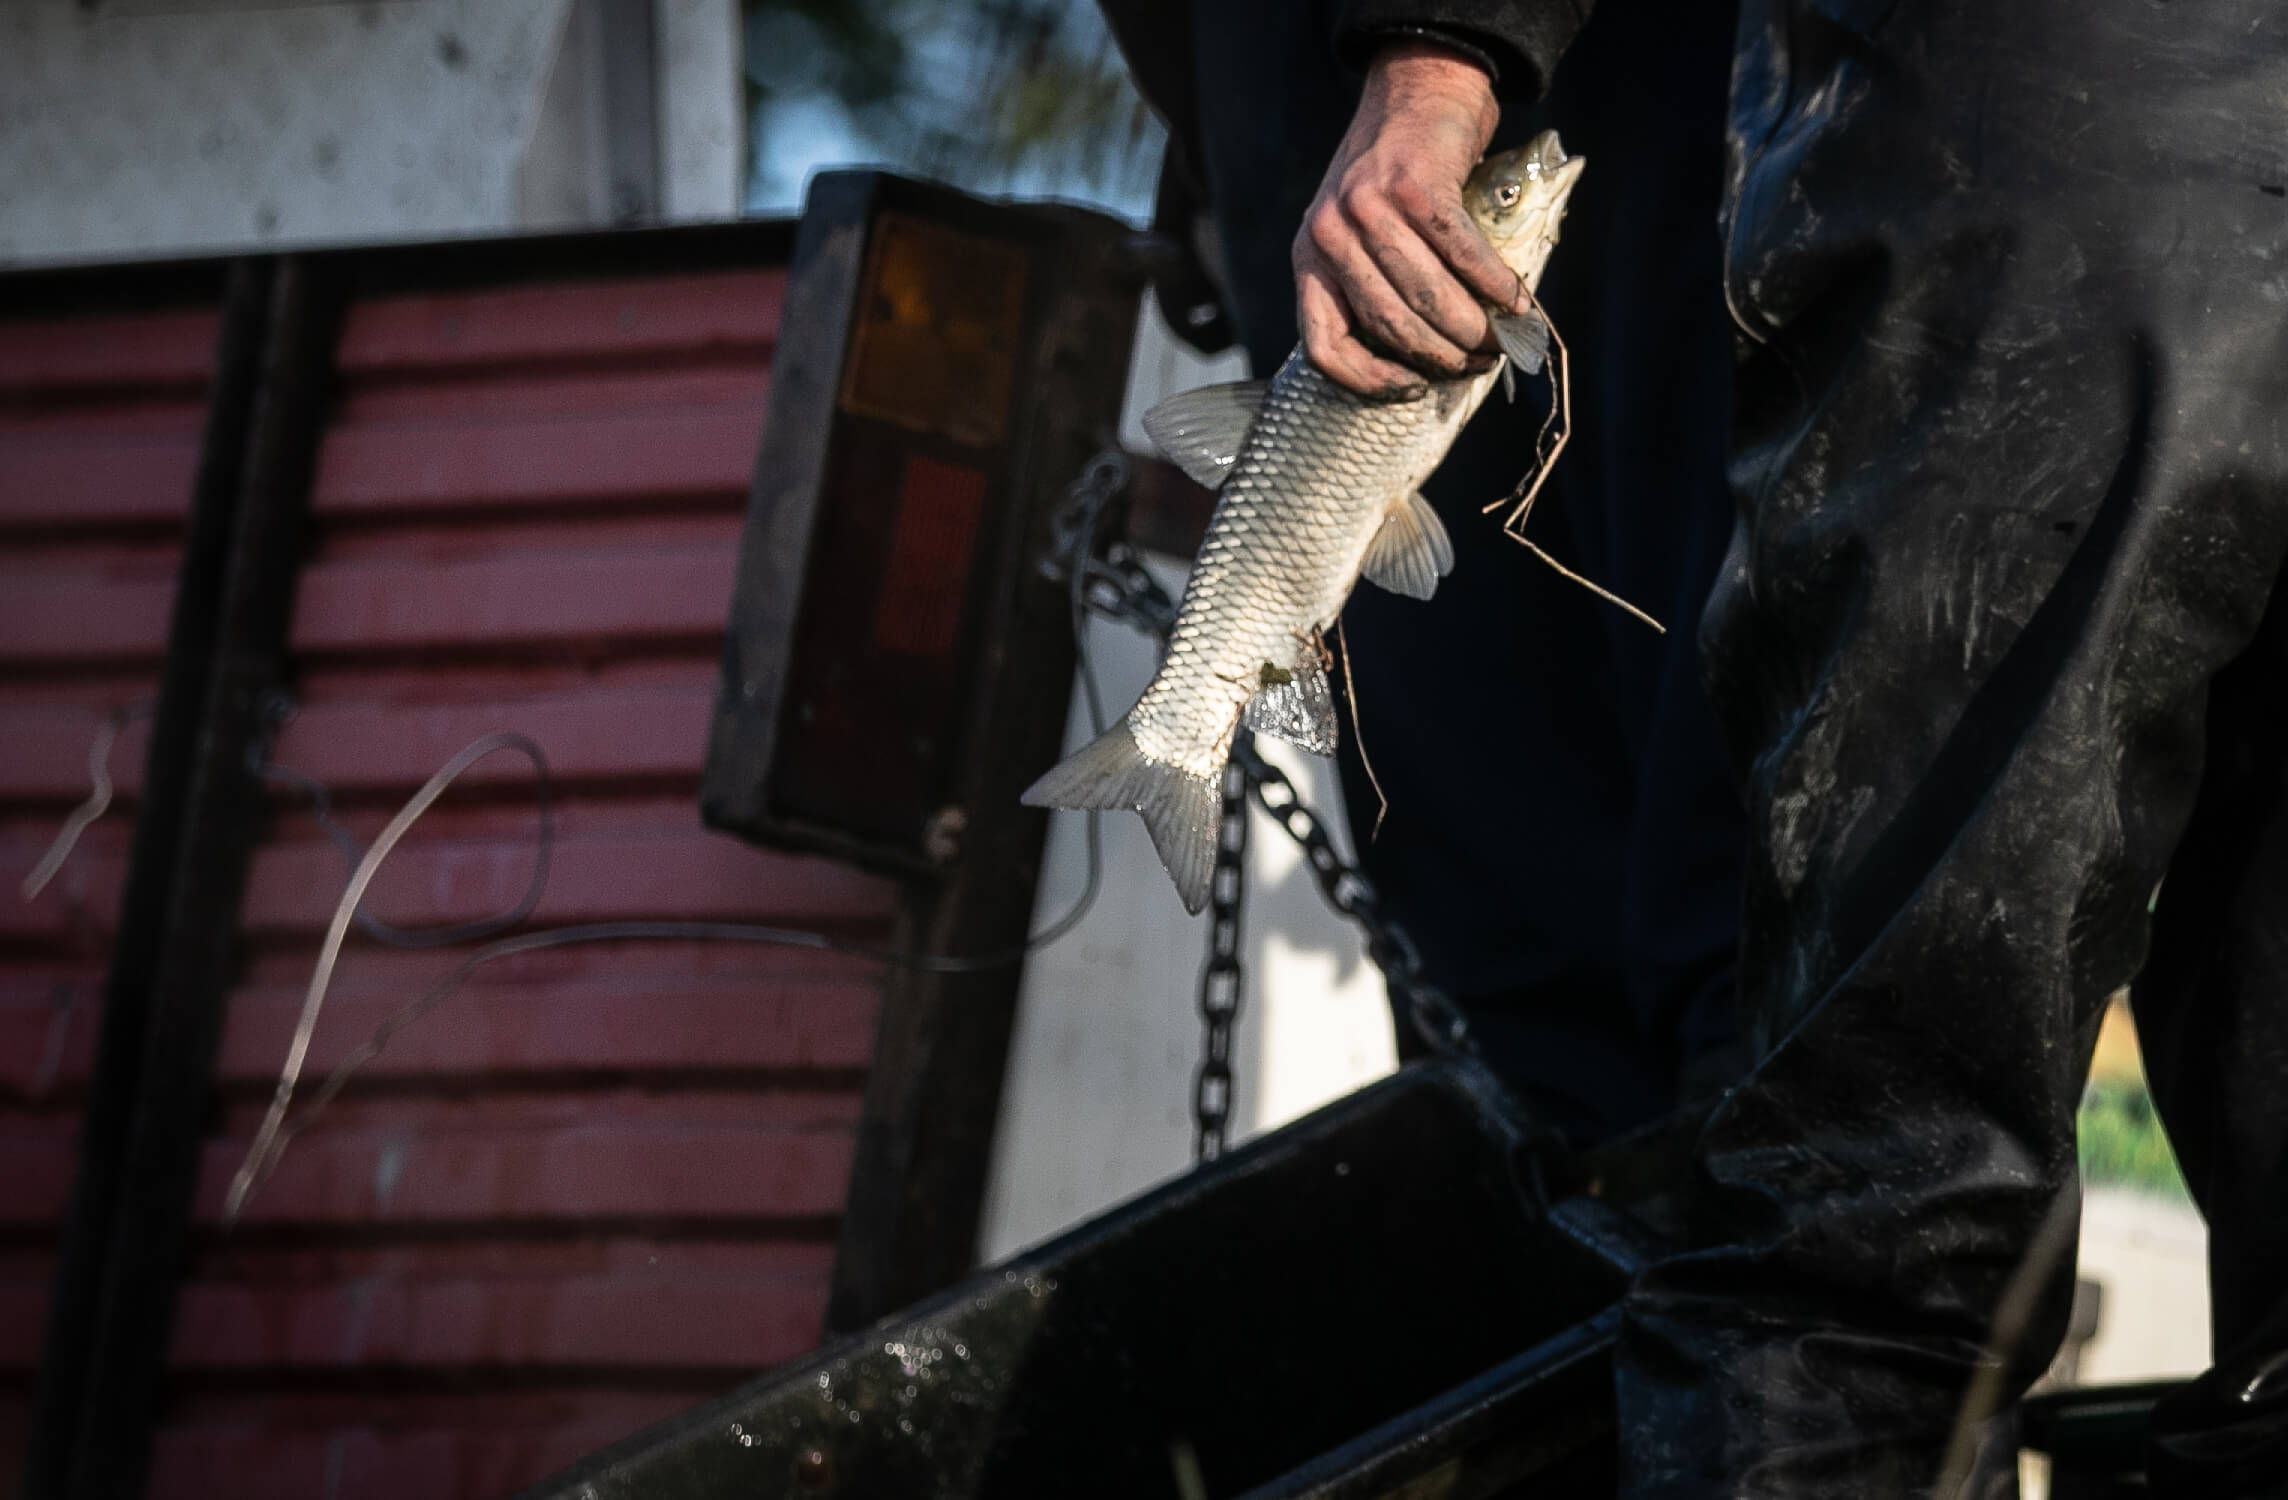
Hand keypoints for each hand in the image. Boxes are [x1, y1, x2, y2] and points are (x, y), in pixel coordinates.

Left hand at [1294, 42, 1528, 396]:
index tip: (1413, 390)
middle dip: (1442, 356)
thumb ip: (1370, 285)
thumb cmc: (1394, 175)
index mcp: (1308, 258)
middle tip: (1478, 364)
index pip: (1324, 346)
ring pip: (1426, 295)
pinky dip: (1494, 284)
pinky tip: (1515, 300)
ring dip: (1471, 328)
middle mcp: (1329, 235)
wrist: (1416, 89)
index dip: (1371, 382)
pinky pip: (1461, 254)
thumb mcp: (1355, 233)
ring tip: (1501, 339)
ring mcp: (1368, 209)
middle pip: (1388, 325)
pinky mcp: (1415, 187)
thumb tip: (1427, 358)